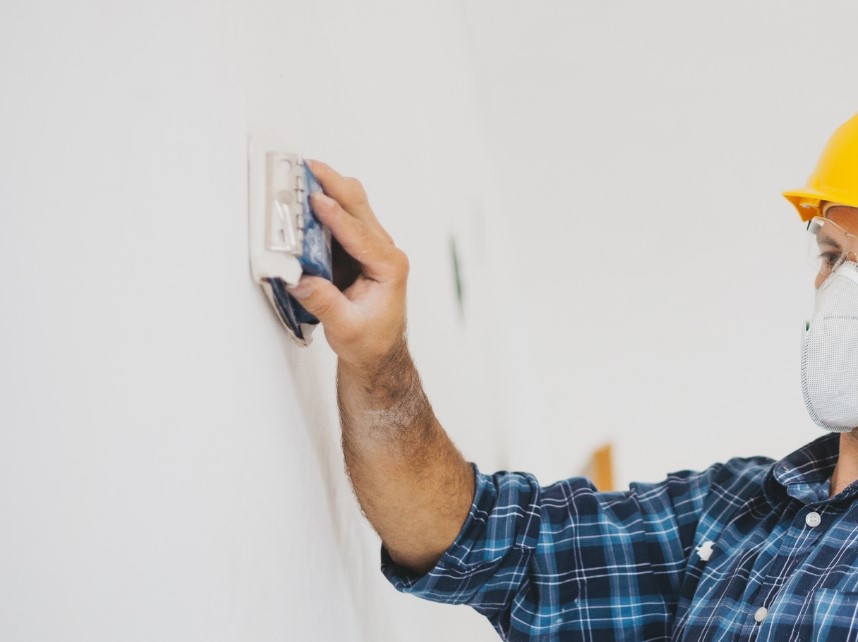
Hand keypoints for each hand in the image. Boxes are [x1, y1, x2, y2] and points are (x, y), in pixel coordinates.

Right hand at [287, 161, 409, 371]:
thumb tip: (299, 278)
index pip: (360, 235)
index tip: (316, 200)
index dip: (336, 217)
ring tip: (302, 174)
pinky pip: (342, 219)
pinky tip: (304, 196)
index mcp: (390, 268)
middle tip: (307, 166)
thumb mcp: (345, 328)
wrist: (379, 354)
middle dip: (334, 184)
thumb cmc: (370, 342)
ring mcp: (372, 248)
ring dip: (329, 188)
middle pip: (359, 207)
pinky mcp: (357, 250)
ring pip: (353, 206)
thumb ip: (324, 303)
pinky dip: (324, 204)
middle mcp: (385, 251)